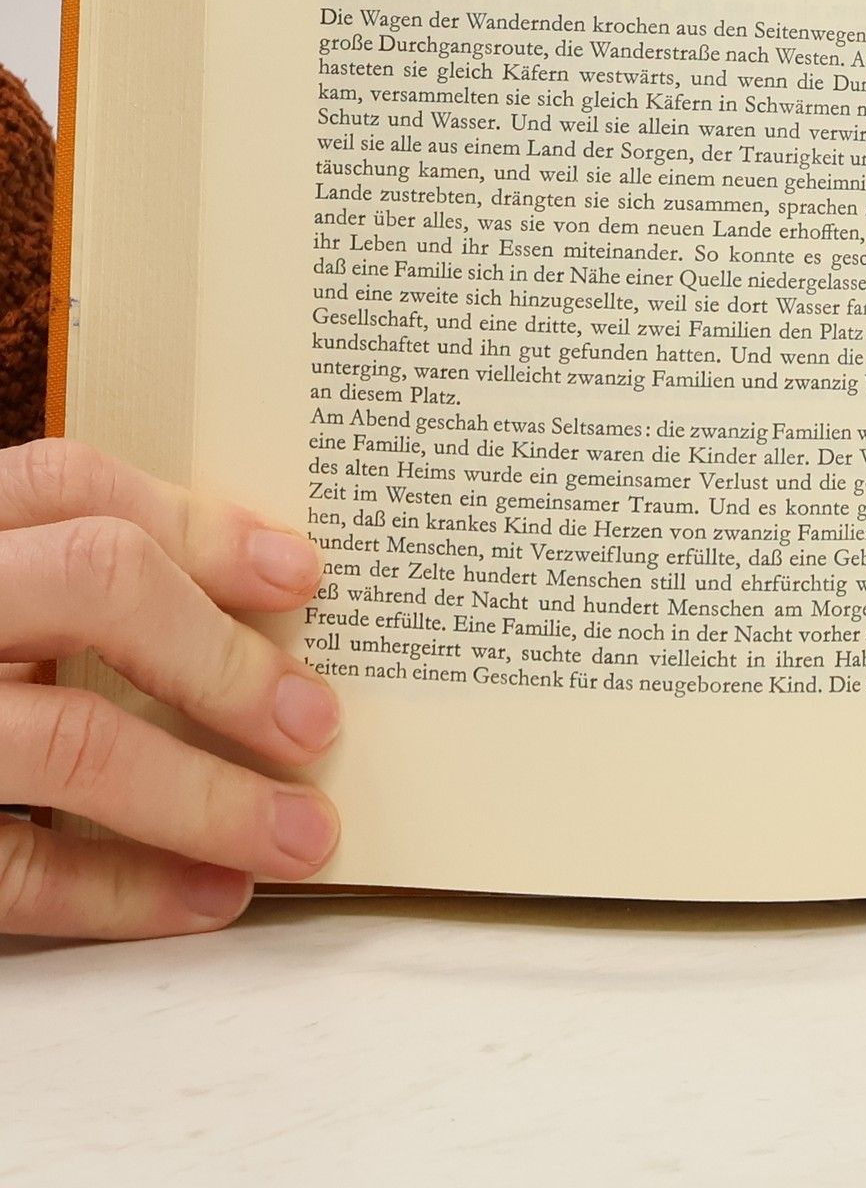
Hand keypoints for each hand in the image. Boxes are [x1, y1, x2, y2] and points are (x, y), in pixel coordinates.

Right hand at [0, 439, 339, 936]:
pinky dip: (120, 890)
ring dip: (207, 795)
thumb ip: (57, 590)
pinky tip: (206, 899)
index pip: (70, 485)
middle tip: (315, 719)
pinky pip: (7, 869)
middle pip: (93, 581)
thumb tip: (256, 604)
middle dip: (221, 654)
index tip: (302, 576)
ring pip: (69, 737)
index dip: (200, 522)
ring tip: (301, 833)